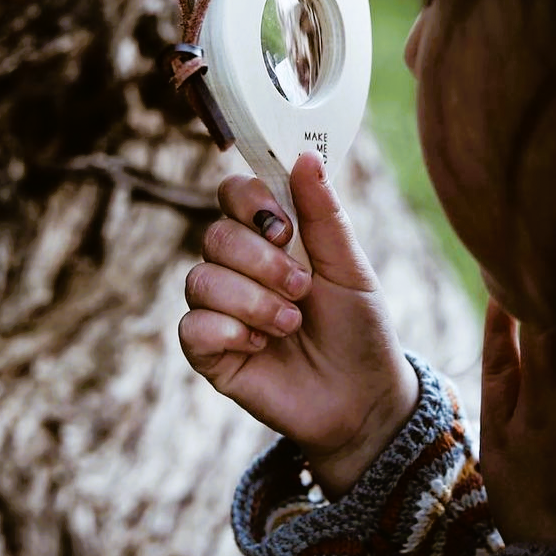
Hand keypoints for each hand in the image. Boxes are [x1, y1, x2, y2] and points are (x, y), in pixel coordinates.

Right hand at [179, 153, 418, 496]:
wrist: (363, 400)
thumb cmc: (359, 330)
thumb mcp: (350, 267)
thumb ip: (324, 214)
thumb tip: (305, 156)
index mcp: (271, 238)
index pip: (233, 194)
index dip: (250, 202)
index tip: (284, 227)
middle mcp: (238, 268)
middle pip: (215, 235)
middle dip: (261, 262)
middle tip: (302, 289)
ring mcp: (220, 309)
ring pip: (200, 279)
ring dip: (253, 300)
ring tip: (291, 324)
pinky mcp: (210, 352)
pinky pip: (192, 327)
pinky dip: (229, 331)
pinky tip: (260, 345)